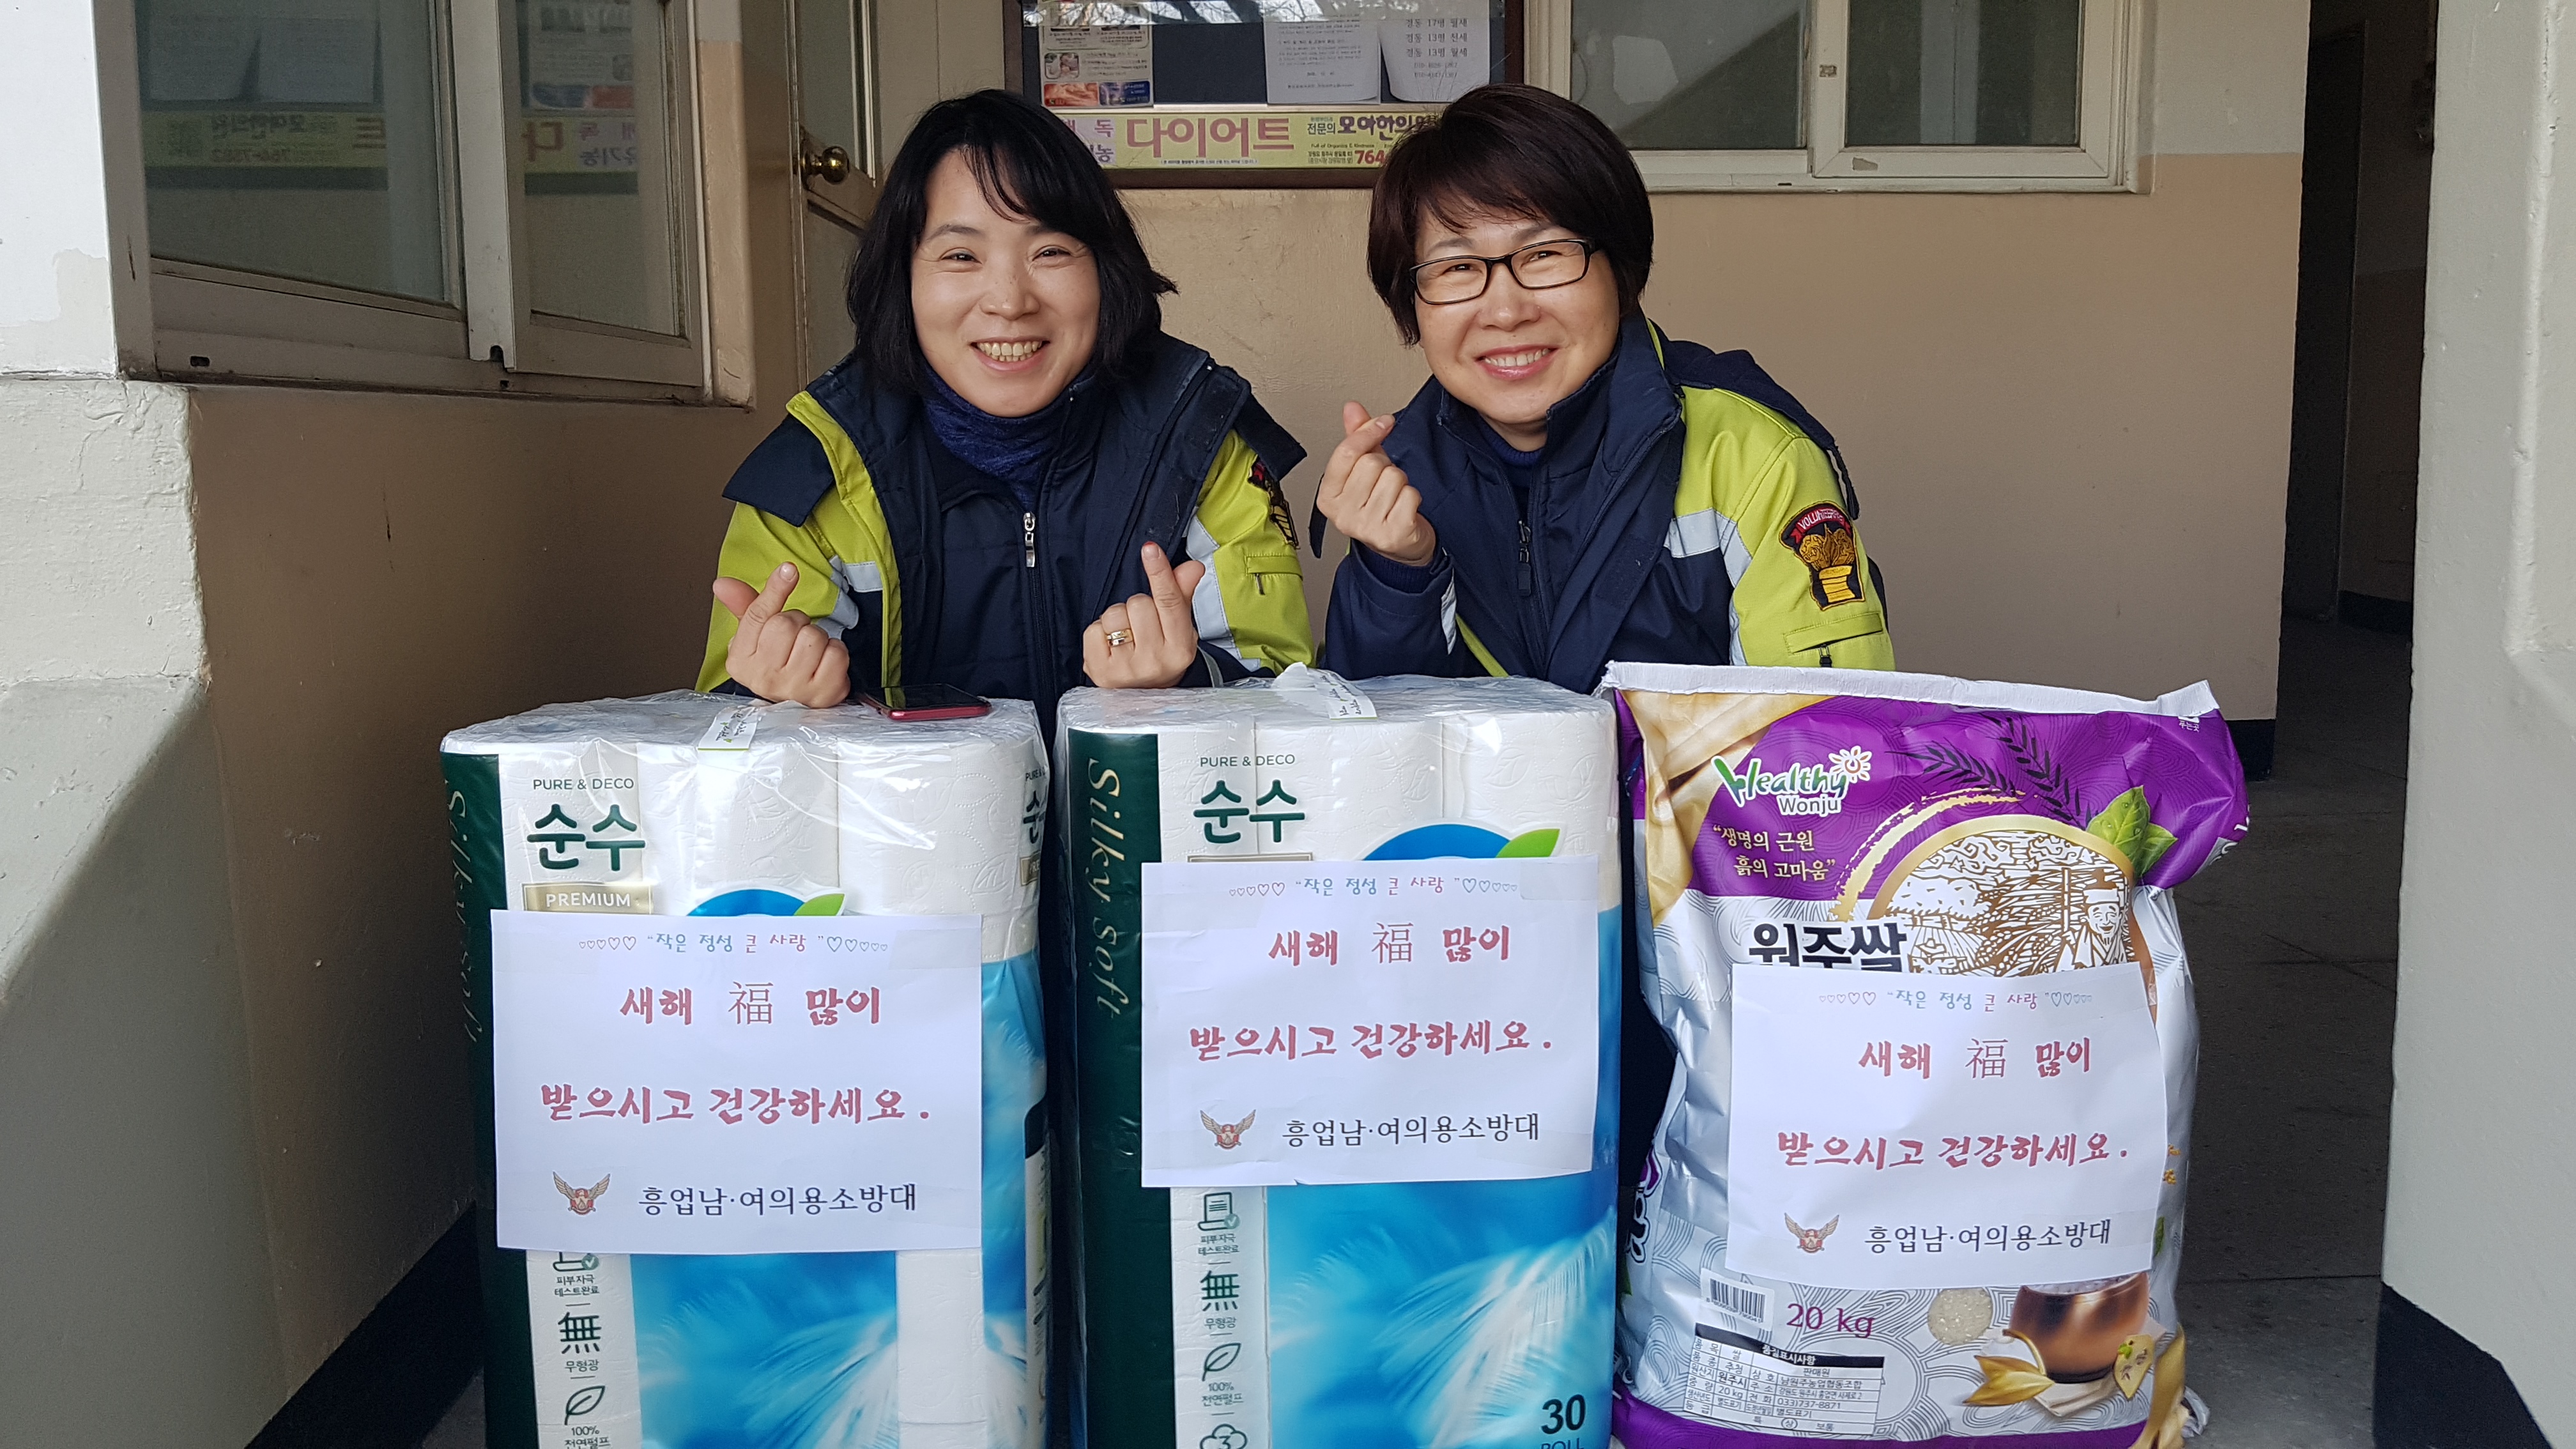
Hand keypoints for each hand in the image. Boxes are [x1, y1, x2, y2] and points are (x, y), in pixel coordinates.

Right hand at [713, 563, 849, 706]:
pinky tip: (824, 662)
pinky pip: (837, 653)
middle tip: (795, 636)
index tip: (788, 570)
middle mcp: (764, 678)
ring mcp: (794, 689)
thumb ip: (743, 605)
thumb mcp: (754, 636)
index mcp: (741, 661)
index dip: (775, 589)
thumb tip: (722, 584)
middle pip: (786, 624)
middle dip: (797, 622)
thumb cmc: (775, 663)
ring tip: (809, 651)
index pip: (758, 616)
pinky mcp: (823, 695)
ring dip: (818, 637)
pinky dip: (836, 651)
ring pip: (814, 636)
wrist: (795, 702)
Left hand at [1083, 543, 1207, 688]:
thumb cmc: (1163, 657)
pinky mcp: (1100, 671)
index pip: (1169, 602)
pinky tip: (1110, 646)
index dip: (1159, 573)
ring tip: (1126, 635)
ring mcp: (1126, 668)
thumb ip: (1182, 595)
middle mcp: (1155, 660)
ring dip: (1118, 618)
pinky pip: (1093, 629)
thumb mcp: (1179, 629)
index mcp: (1180, 648)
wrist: (1143, 698)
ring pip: (1114, 614)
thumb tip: (1192, 566)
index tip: (1150, 550)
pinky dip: (1099, 632)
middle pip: (1139, 603)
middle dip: (1138, 607)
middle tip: (1142, 626)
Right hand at [1313, 399, 1436, 566]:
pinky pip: (1410, 495)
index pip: (1347, 453)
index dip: (1368, 432)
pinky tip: (1404, 509)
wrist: (1399, 547)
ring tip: (1394, 497)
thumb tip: (1352, 408)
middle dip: (1386, 466)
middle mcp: (1342, 515)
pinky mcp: (1392, 534)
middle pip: (1372, 463)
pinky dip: (1413, 498)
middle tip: (1384, 483)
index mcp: (1328, 497)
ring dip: (1401, 483)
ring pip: (1393, 477)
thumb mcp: (1363, 471)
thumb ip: (1357, 438)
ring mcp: (1366, 528)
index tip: (1384, 423)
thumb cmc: (1380, 506)